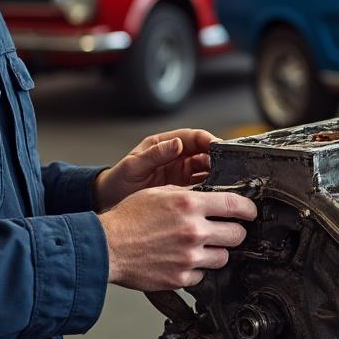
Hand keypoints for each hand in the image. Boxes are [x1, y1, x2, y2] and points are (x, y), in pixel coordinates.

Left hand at [93, 129, 216, 210]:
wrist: (110, 201)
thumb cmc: (119, 179)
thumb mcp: (134, 165)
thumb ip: (155, 154)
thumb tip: (176, 143)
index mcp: (165, 145)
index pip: (193, 137)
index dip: (208, 140)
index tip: (218, 146)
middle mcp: (176, 157)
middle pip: (205, 153)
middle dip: (217, 158)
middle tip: (228, 167)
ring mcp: (181, 174)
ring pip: (206, 170)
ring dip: (217, 175)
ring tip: (225, 182)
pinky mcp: (183, 190)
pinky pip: (202, 187)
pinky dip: (210, 190)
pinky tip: (216, 196)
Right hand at [99, 185, 256, 290]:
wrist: (107, 246)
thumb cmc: (128, 218)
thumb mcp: (159, 193)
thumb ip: (188, 194)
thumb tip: (211, 196)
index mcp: (189, 204)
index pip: (235, 205)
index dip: (248, 209)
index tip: (250, 212)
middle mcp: (193, 230)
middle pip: (237, 234)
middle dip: (235, 231)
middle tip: (227, 230)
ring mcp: (189, 256)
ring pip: (224, 257)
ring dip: (217, 251)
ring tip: (202, 246)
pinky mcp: (182, 277)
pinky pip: (204, 274)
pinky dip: (198, 268)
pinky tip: (184, 259)